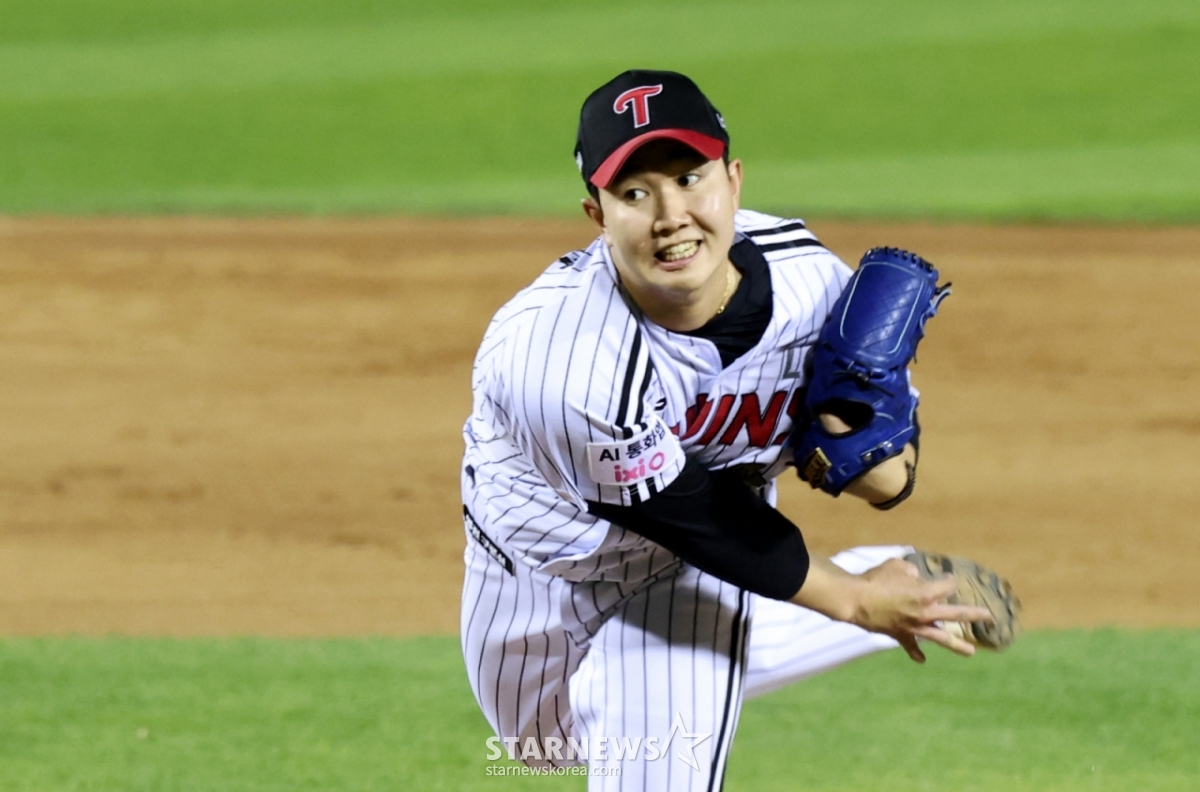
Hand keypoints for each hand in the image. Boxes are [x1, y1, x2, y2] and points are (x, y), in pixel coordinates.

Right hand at [855, 558, 993, 662]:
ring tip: (971, 652)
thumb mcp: (896, 566)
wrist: (855, 600)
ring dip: (957, 645)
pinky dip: (916, 653)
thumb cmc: (875, 579)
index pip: (948, 585)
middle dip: (975, 615)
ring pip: (941, 637)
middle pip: (957, 614)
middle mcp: (926, 612)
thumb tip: (915, 577)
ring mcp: (914, 627)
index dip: (948, 581)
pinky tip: (922, 660)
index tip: (947, 579)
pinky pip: (911, 647)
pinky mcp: (901, 635)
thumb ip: (910, 571)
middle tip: (989, 617)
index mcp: (927, 593)